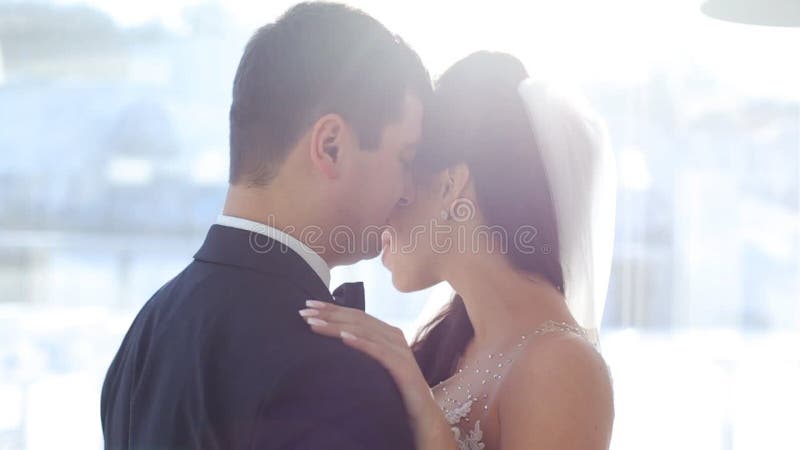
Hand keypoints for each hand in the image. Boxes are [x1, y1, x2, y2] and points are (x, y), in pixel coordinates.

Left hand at [300, 300, 456, 449]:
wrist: (421, 412)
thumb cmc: (393, 388)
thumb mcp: (374, 364)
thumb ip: (361, 350)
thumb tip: (332, 341)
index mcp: (386, 332)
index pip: (356, 315)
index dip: (332, 308)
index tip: (308, 304)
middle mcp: (393, 336)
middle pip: (357, 319)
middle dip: (329, 314)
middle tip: (304, 311)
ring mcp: (399, 350)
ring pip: (364, 332)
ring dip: (337, 326)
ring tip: (314, 324)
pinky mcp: (402, 367)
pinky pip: (379, 352)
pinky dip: (361, 343)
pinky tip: (344, 338)